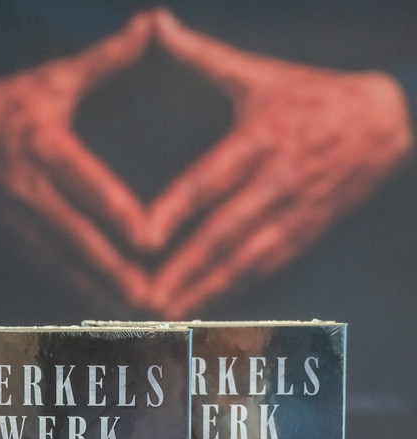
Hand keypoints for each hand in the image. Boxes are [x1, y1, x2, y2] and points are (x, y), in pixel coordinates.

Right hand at [0, 11, 157, 306]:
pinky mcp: (9, 239)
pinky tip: (99, 315)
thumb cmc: (3, 104)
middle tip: (150, 301)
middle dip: (113, 274)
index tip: (150, 243)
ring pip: (61, 266)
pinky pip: (46, 273)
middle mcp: (28, 190)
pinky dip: (73, 296)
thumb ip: (107, 59)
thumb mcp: (52, 77)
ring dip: (95, 295)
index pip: (85, 186)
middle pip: (76, 240)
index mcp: (42, 146)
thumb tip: (154, 22)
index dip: (117, 215)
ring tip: (131, 321)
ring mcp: (15, 221)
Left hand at [147, 9, 413, 316]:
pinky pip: (268, 269)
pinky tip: (206, 313)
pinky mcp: (308, 232)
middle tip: (145, 300)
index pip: (212, 179)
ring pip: (246, 259)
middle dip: (185, 270)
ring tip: (168, 318)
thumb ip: (200, 57)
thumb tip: (153, 22)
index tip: (142, 241)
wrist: (385, 121)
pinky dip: (236, 294)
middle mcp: (280, 178)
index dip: (177, 211)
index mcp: (262, 135)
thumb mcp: (258, 72)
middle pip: (225, 231)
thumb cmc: (306, 96)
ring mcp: (297, 210)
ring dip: (206, 292)